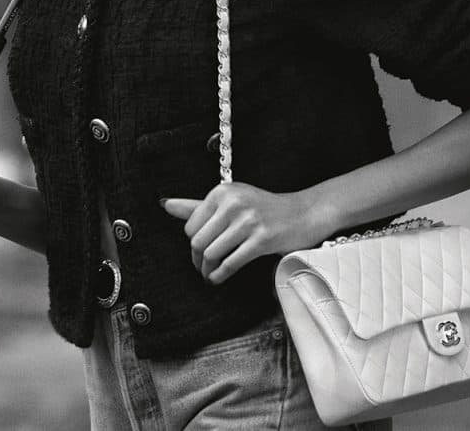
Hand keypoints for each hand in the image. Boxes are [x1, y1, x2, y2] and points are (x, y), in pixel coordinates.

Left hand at [161, 183, 329, 283]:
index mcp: (222, 192)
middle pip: (198, 241)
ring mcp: (248, 221)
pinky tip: (218, 278)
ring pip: (212, 253)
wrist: (304, 213)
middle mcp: (233, 204)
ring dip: (207, 270)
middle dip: (196, 259)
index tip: (197, 252)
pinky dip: (220, 275)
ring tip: (209, 274)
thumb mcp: (231, 200)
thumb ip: (197, 206)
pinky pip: (230, 263)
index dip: (191, 243)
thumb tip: (165, 205)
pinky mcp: (262, 240)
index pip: (190, 225)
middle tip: (200, 267)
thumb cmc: (263, 208)